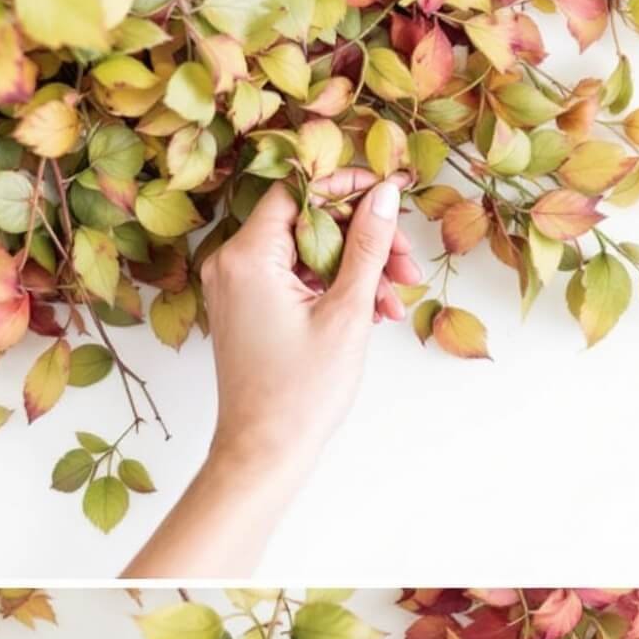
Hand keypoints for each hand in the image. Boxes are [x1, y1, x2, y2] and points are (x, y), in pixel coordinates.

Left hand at [199, 171, 419, 480]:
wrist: (265, 451)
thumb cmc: (300, 393)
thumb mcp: (346, 312)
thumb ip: (368, 247)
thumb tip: (384, 194)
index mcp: (248, 256)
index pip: (298, 190)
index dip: (346, 187)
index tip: (387, 196)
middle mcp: (233, 264)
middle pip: (307, 221)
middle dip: (362, 238)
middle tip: (405, 263)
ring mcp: (238, 287)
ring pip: (306, 253)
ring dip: (355, 268)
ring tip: (394, 301)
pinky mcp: (248, 309)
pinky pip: (295, 279)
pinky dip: (332, 289)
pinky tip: (371, 312)